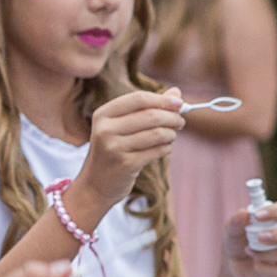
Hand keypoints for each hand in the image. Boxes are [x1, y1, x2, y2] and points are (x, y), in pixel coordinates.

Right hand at [75, 87, 184, 206]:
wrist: (96, 183)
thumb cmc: (113, 149)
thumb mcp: (122, 125)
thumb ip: (148, 107)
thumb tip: (176, 92)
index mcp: (103, 114)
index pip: (138, 99)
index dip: (163, 99)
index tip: (180, 103)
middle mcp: (105, 129)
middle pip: (151, 115)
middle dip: (172, 117)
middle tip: (180, 122)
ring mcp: (114, 148)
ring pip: (157, 134)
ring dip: (171, 134)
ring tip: (171, 136)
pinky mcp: (125, 165)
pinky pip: (157, 151)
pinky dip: (167, 148)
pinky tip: (165, 148)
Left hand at [222, 200, 276, 276]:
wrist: (234, 265)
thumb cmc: (237, 241)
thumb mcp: (231, 231)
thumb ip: (235, 222)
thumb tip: (243, 212)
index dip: (276, 211)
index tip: (258, 216)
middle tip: (261, 237)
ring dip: (269, 253)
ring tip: (250, 251)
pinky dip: (267, 269)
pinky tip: (255, 264)